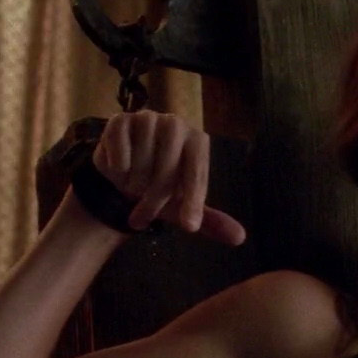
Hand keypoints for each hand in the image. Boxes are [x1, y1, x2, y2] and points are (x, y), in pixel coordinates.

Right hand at [90, 111, 246, 244]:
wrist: (124, 170)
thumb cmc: (159, 186)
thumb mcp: (184, 205)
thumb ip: (211, 220)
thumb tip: (240, 238)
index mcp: (197, 141)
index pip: (196, 173)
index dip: (193, 202)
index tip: (189, 227)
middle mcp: (175, 124)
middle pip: (166, 171)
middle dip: (154, 202)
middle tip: (141, 219)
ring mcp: (147, 119)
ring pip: (141, 163)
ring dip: (133, 185)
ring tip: (131, 188)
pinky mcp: (120, 121)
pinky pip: (119, 152)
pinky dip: (117, 169)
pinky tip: (119, 171)